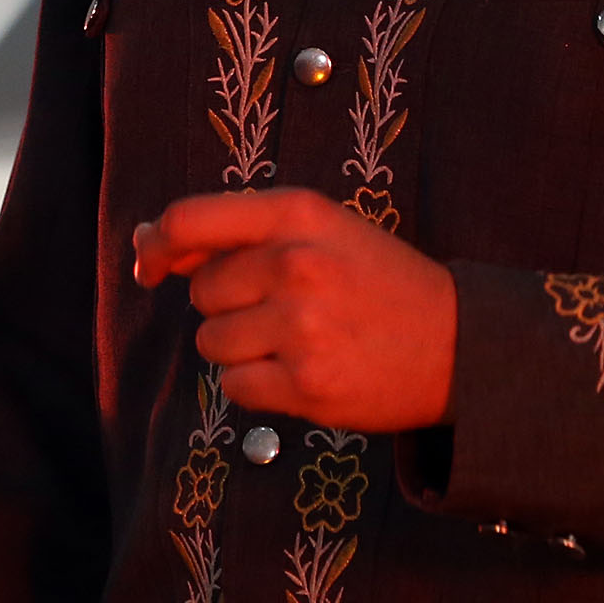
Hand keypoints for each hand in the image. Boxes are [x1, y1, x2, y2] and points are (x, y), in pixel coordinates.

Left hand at [131, 188, 456, 431]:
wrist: (458, 343)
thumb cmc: (377, 281)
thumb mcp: (319, 230)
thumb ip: (237, 232)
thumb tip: (145, 243)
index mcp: (298, 214)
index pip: (189, 220)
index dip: (158, 245)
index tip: (152, 265)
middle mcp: (296, 264)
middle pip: (201, 292)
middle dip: (227, 304)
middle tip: (283, 307)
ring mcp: (301, 327)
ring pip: (212, 343)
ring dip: (241, 348)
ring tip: (297, 340)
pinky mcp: (307, 384)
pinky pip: (236, 388)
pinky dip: (258, 386)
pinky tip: (301, 371)